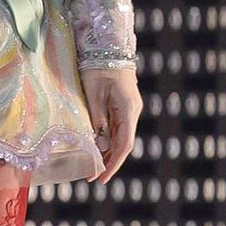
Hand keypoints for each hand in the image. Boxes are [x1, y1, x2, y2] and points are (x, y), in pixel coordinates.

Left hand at [80, 64, 142, 184]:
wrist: (108, 48)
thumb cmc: (98, 68)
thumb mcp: (93, 95)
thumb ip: (97, 120)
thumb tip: (98, 144)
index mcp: (128, 110)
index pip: (124, 144)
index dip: (113, 163)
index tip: (101, 177)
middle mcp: (133, 111)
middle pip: (124, 144)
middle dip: (109, 162)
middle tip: (92, 176)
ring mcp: (130, 109)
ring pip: (121, 137)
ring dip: (109, 152)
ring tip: (92, 167)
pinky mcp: (124, 106)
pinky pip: (118, 128)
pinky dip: (109, 141)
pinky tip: (98, 149)